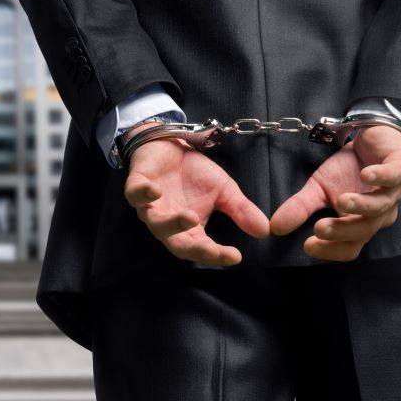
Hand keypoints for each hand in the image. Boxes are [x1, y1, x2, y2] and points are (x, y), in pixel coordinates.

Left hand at [123, 130, 269, 265]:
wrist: (171, 144)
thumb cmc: (194, 172)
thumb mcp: (224, 191)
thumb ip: (241, 210)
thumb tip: (265, 230)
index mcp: (189, 229)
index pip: (202, 249)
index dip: (216, 255)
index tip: (235, 256)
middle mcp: (167, 223)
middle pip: (177, 244)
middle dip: (194, 249)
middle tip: (210, 250)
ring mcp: (150, 206)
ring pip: (157, 223)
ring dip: (172, 224)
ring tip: (190, 218)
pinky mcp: (136, 185)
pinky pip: (135, 195)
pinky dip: (143, 194)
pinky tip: (155, 191)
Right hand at [269, 125, 400, 260]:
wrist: (371, 137)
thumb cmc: (347, 169)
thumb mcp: (318, 188)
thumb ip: (300, 208)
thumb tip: (274, 226)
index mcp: (361, 223)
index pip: (350, 246)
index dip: (332, 250)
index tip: (307, 245)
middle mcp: (381, 213)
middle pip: (365, 230)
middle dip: (342, 231)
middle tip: (319, 229)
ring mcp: (394, 191)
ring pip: (381, 206)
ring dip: (362, 205)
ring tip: (340, 201)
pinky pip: (396, 175)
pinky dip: (383, 177)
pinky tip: (367, 175)